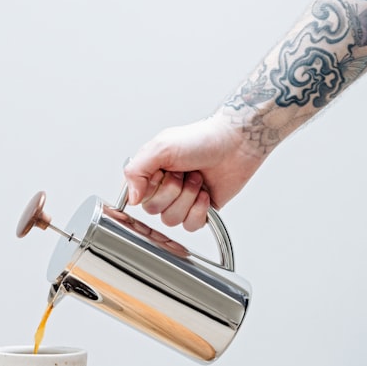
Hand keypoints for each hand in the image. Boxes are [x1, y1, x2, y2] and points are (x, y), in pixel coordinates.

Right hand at [124, 114, 265, 230]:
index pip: (138, 198)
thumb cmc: (201, 139)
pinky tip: (205, 194)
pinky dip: (199, 210)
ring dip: (187, 199)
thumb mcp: (160, 147)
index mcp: (150, 173)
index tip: (163, 172)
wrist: (235, 143)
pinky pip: (190, 226)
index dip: (152, 188)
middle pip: (154, 211)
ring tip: (197, 180)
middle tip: (184, 173)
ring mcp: (182, 201)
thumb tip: (131, 199)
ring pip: (172, 220)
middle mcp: (164, 188)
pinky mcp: (200, 211)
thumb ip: (135, 171)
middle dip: (173, 192)